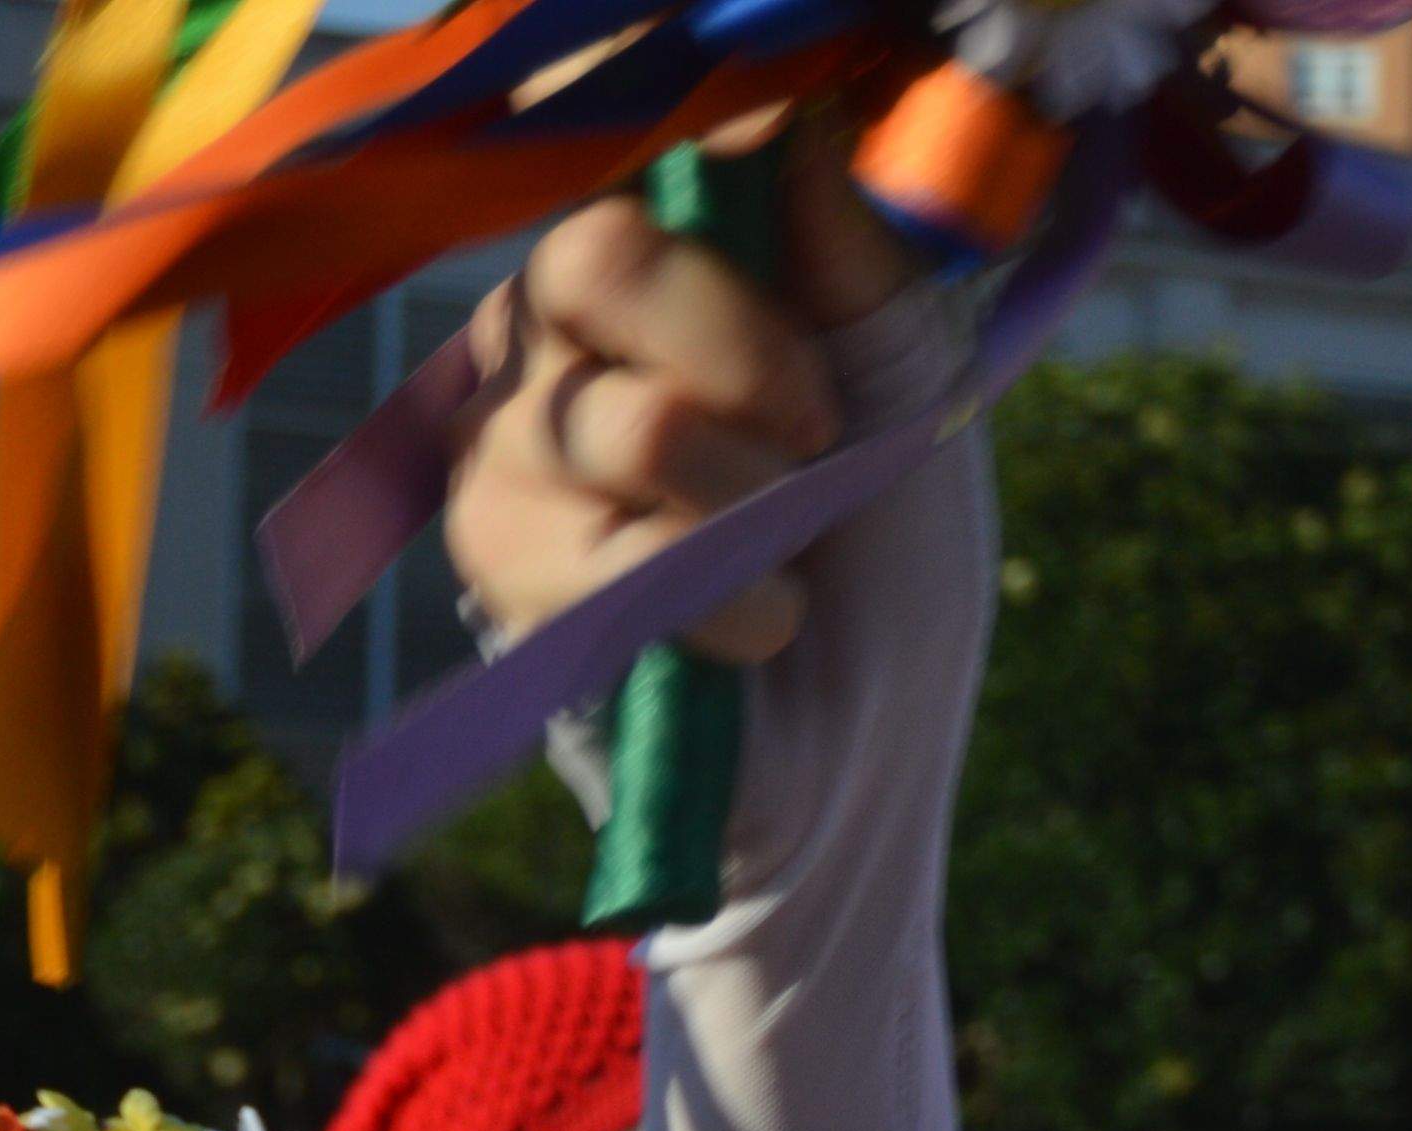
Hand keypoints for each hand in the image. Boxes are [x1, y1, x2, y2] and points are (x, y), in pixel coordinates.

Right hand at [442, 116, 920, 668]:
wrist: (867, 738)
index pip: (623, 147)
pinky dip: (736, 603)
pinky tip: (752, 623)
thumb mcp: (913, 386)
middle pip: (600, 254)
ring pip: (633, 423)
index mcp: (644, 262)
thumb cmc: (886, 553)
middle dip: (755, 363)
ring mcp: (503, 436)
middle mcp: (547, 325)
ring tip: (787, 553)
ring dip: (762, 511)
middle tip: (817, 444)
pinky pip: (625, 555)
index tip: (816, 335)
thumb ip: (854, 252)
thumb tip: (800, 111)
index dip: (721, 217)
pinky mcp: (499, 560)